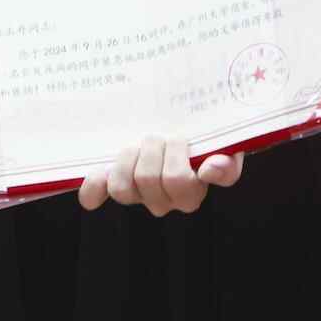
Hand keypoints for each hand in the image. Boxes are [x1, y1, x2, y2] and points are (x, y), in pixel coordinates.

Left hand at [78, 138, 244, 216]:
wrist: (182, 120)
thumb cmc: (206, 135)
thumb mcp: (225, 146)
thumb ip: (227, 161)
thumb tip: (211, 169)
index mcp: (191, 192)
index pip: (179, 183)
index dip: (176, 157)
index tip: (180, 137)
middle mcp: (163, 200)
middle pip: (148, 180)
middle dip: (152, 149)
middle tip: (160, 135)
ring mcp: (136, 194)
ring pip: (123, 188)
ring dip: (127, 160)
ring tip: (138, 144)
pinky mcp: (113, 184)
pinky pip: (96, 195)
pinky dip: (93, 187)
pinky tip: (95, 179)